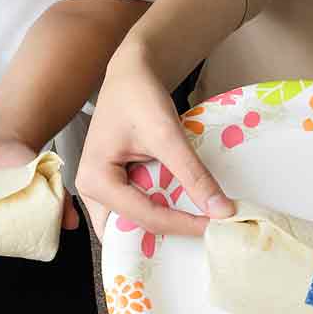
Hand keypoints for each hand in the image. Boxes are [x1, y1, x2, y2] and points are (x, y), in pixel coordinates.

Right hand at [75, 48, 233, 240]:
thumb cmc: (139, 97)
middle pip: (130, 232)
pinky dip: (160, 213)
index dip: (183, 225)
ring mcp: (100, 190)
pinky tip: (183, 210)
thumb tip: (221, 211)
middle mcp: (90, 191)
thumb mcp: (167, 135)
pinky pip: (135, 211)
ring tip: (195, 227)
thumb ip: (192, 174)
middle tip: (203, 238)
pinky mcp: (113, 186)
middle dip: (165, 239)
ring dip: (163, 228)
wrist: (130, 74)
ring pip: (132, 225)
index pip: (144, 217)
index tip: (217, 225)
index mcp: (95, 180)